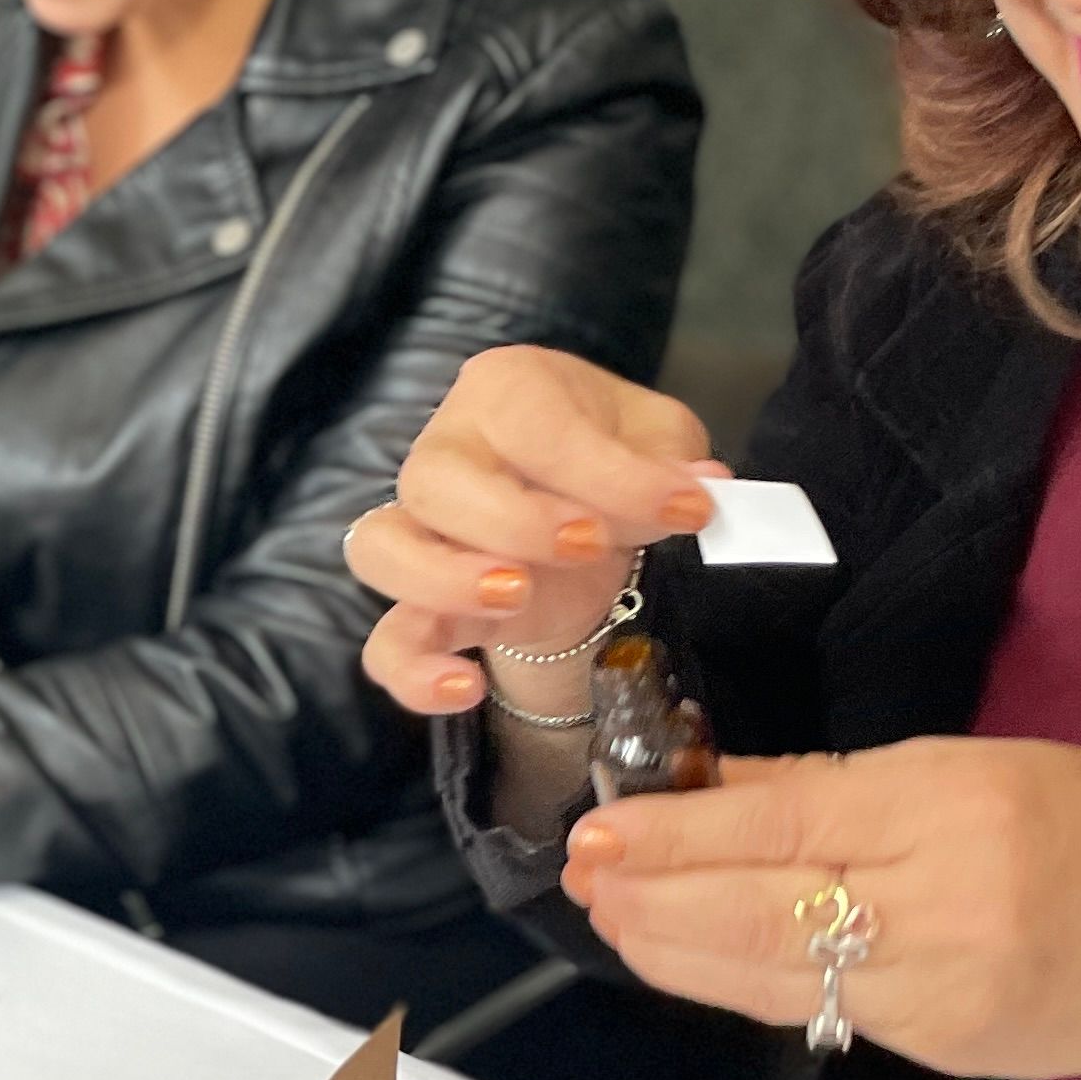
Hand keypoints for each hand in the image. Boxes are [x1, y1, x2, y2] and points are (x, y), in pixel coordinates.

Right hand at [346, 347, 723, 718]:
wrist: (586, 524)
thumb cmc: (613, 459)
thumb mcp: (660, 443)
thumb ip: (671, 461)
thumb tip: (698, 488)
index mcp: (506, 391)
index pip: (536, 424)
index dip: (610, 474)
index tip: (687, 509)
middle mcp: (447, 452)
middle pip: (434, 478)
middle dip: (514, 519)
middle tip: (591, 544)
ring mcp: (422, 530)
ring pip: (381, 548)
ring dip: (443, 578)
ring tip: (517, 595)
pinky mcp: (422, 605)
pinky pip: (386, 641)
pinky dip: (412, 670)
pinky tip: (464, 689)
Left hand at [562, 738, 1080, 1079]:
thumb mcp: (971, 767)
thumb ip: (834, 786)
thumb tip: (713, 782)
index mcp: (952, 811)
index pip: (784, 826)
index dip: (679, 834)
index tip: (600, 828)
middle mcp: (939, 906)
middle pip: (761, 910)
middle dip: (654, 897)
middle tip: (584, 876)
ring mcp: (935, 989)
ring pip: (771, 975)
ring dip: (676, 950)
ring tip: (614, 917)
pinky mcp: (936, 1043)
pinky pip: (817, 1009)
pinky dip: (741, 983)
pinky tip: (692, 957)